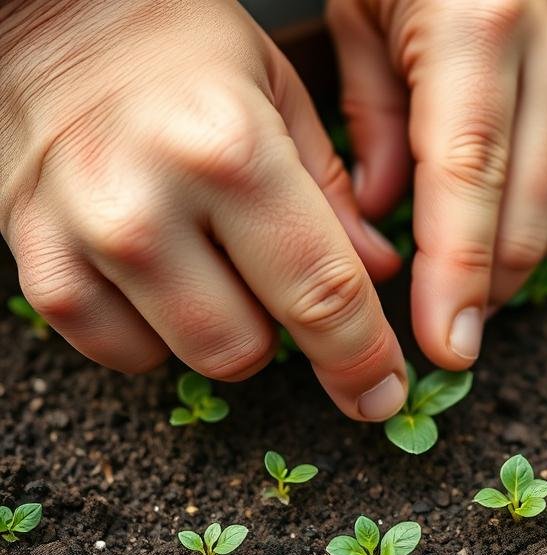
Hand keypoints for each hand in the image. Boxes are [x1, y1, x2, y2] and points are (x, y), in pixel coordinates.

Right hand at [0, 0, 408, 420]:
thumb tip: (378, 276)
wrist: (44, 16)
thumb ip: (334, 194)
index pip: (322, 295)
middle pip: (248, 350)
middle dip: (284, 334)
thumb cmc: (177, 46)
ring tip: (213, 258)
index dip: (363, 361)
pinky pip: (119, 352)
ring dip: (222, 329)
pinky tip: (161, 273)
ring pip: (189, 359)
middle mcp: (150, 203)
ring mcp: (83, 238)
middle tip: (280, 281)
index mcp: (233, 152)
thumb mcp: (279, 93)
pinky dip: (155, 332)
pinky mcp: (34, 263)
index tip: (383, 396)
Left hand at [327, 0, 546, 368]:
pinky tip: (500, 251)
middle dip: (486, 290)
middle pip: (525, 207)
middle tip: (445, 341)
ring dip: (514, 268)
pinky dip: (542, 232)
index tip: (444, 347)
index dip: (457, 273)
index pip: (468, 177)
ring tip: (465, 302)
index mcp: (477, 25)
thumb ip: (367, 121)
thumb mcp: (354, 15)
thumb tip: (386, 223)